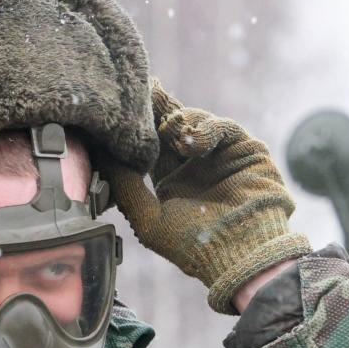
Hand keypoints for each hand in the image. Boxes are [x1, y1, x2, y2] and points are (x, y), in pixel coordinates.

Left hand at [104, 79, 311, 313]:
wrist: (241, 255)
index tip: (124, 108)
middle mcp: (195, 165)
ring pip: (195, 121)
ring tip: (170, 130)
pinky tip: (191, 141)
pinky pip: (223, 127)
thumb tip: (102, 156)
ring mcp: (221, 156)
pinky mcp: (246, 149)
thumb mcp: (148, 220)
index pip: (151, 144)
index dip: (140, 127)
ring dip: (179, 120)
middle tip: (145, 92)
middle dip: (158, 110)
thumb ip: (126, 188)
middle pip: (173, 126)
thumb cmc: (193, 247)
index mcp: (171, 180)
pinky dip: (206, 129)